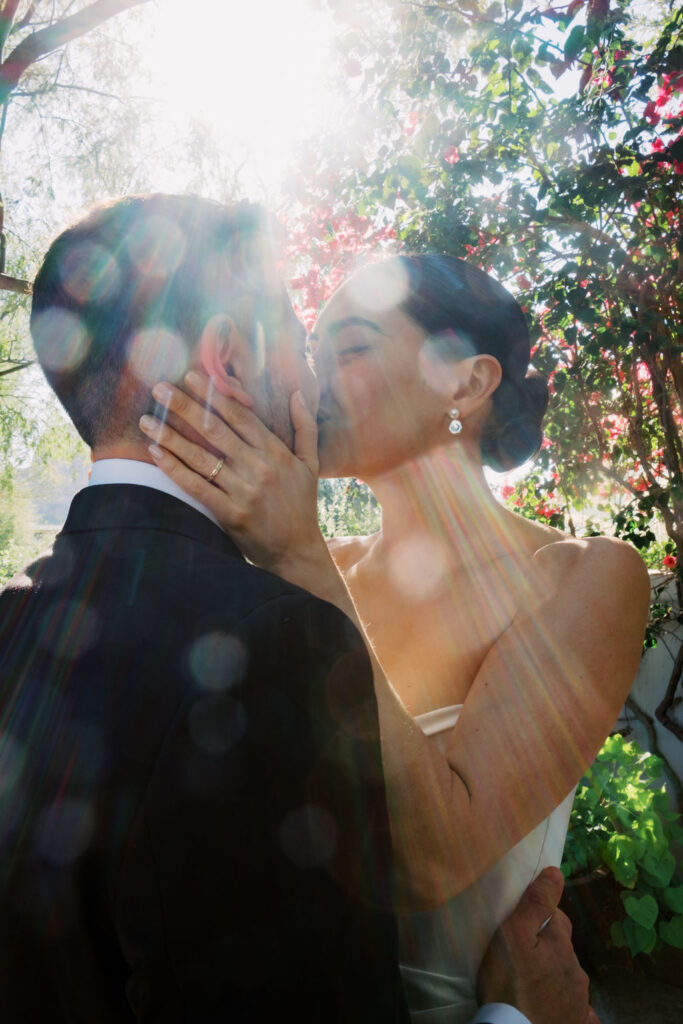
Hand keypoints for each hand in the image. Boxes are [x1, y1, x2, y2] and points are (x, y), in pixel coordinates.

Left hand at [139, 371, 326, 579]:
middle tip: (159, 388)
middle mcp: (258, 466)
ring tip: (147, 420)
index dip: (214, 395)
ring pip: (200, 456)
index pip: (240, 415)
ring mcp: (244, 490)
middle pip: (215, 429)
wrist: (297, 551)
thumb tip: (299, 393)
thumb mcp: (310, 464)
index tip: (191, 377)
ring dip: (170, 435)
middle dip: (184, 406)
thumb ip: (305, 426)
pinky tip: (155, 453)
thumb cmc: (302, 505)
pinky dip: (174, 469)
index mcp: (275, 451)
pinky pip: (196, 486)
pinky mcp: (230, 513)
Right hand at [476, 867, 599, 1023]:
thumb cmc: (509, 982)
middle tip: (522, 955)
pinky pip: (579, 1011)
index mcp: (562, 944)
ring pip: (568, 977)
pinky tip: (559, 1007)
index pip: (558, 918)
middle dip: (548, 947)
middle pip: (563, 948)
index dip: (541, 917)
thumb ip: (535, 903)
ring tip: (530, 982)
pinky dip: (569, 1006)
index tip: (523, 923)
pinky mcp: (576, 1021)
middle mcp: (576, 970)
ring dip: (554, 974)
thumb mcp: (513, 935)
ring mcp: (579, 999)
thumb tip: (556, 873)